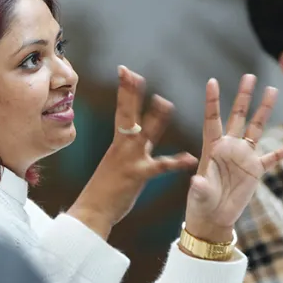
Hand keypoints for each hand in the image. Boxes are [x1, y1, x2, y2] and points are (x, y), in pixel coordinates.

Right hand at [68, 66, 197, 238]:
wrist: (92, 211)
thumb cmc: (104, 190)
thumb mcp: (114, 163)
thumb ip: (126, 149)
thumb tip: (130, 137)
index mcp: (119, 143)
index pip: (122, 111)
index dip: (125, 90)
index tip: (125, 70)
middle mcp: (123, 146)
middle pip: (127, 114)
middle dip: (131, 93)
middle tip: (135, 74)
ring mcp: (130, 159)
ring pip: (144, 134)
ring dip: (155, 118)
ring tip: (166, 102)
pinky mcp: (138, 175)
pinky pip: (160, 166)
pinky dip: (176, 162)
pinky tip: (189, 158)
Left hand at [184, 75, 282, 242]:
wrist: (214, 218)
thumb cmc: (201, 204)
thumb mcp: (199, 195)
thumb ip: (200, 187)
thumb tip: (197, 181)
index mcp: (212, 148)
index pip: (212, 120)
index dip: (212, 101)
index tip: (212, 81)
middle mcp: (229, 147)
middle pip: (238, 116)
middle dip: (244, 97)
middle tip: (250, 76)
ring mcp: (244, 157)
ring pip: (256, 128)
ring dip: (264, 110)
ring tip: (272, 90)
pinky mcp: (255, 170)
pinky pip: (274, 157)